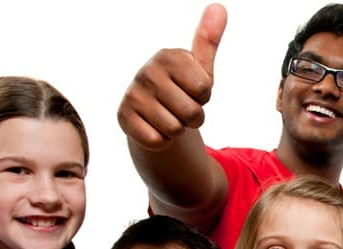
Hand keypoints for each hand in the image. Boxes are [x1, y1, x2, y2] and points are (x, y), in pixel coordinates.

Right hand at [117, 3, 226, 149]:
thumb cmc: (182, 88)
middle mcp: (147, 72)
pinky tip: (155, 127)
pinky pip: (158, 141)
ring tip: (169, 116)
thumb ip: (208, 40)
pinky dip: (162, 141)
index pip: (204, 89)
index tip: (192, 90)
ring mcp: (133, 95)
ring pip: (175, 129)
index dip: (204, 97)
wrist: (153, 114)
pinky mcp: (123, 118)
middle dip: (194, 117)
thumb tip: (219, 7)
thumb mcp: (199, 68)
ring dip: (178, 130)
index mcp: (168, 56)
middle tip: (182, 107)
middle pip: (192, 112)